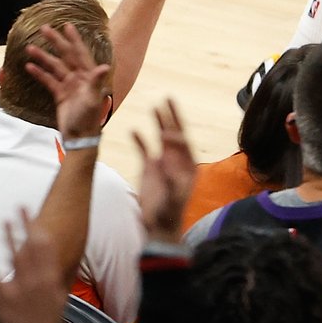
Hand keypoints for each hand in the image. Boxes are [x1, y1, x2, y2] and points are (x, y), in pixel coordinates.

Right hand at [23, 23, 110, 142]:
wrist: (79, 137)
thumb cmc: (88, 119)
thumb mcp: (92, 100)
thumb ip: (96, 82)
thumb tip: (104, 67)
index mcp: (89, 76)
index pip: (80, 53)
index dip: (74, 39)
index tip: (67, 25)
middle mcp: (79, 78)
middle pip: (65, 55)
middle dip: (55, 42)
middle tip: (44, 28)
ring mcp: (69, 85)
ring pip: (54, 67)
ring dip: (42, 57)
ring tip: (29, 48)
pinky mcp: (60, 94)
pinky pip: (48, 81)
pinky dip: (39, 74)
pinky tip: (29, 66)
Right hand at [133, 99, 196, 244]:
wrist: (159, 225)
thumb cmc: (169, 213)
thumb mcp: (172, 199)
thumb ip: (170, 182)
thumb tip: (166, 165)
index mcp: (187, 166)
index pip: (184, 143)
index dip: (175, 136)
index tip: (164, 134)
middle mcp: (177, 160)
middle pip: (175, 133)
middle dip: (172, 116)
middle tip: (168, 98)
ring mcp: (163, 162)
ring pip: (161, 137)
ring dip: (159, 122)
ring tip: (154, 106)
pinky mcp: (150, 167)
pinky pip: (144, 148)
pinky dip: (140, 139)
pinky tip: (133, 131)